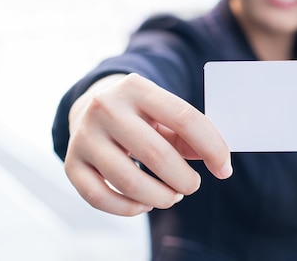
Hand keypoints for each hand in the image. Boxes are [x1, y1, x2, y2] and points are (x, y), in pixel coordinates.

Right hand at [64, 73, 231, 215]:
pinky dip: (129, 208)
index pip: (185, 119)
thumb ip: (190, 134)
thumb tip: (219, 163)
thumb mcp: (165, 113)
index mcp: (137, 87)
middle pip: (157, 154)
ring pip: (129, 181)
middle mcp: (106, 107)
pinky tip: (144, 205)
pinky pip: (100, 198)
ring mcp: (84, 136)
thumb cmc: (141, 116)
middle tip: (192, 186)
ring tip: (171, 196)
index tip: (224, 170)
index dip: (212, 148)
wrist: (90, 109)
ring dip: (160, 197)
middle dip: (184, 179)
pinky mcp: (71, 163)